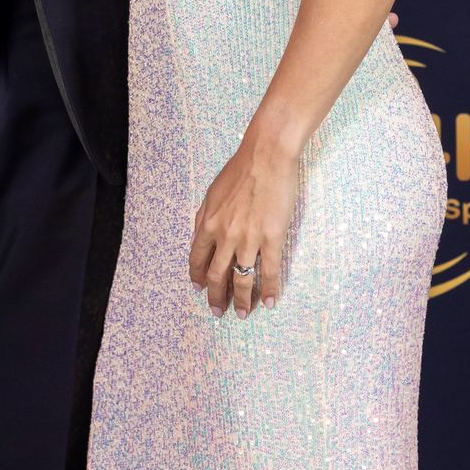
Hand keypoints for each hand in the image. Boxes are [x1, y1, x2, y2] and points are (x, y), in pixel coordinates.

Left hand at [188, 126, 299, 315]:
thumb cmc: (241, 170)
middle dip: (216, 297)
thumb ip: (204, 217)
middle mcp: (225, 236)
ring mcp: (249, 239)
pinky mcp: (272, 238)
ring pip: (241, 279)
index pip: (197, 260)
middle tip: (217, 311)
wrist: (266, 156)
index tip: (199, 290)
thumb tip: (200, 235)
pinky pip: (269, 271)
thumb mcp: (212, 193)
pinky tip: (269, 302)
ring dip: (241, 300)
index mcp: (208, 224)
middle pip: (216, 275)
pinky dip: (269, 289)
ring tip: (242, 313)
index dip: (197, 278)